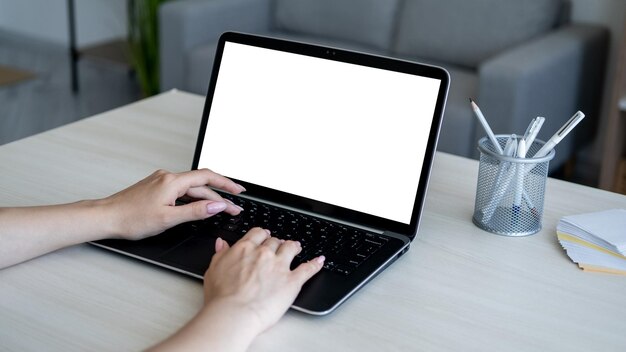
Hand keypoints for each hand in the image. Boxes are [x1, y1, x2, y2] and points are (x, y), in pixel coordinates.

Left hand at [104, 169, 244, 239]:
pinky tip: (197, 206)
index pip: (207, 178)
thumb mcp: (168, 218)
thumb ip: (196, 211)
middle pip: (201, 184)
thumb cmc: (130, 219)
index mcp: (172, 181)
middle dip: (219, 196)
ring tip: (220, 208)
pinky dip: (193, 198)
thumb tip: (217, 205)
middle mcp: (167, 177)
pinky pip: (181, 190)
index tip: (239, 191)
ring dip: (207, 197)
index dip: (226, 184)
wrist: (105, 217)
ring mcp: (161, 181)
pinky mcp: (156, 188)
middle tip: (233, 208)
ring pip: (191, 188)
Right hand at [204, 228, 324, 331]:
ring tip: (296, 247)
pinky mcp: (292, 281)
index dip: (262, 234)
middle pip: (274, 241)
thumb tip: (222, 244)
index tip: (263, 236)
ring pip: (291, 248)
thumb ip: (221, 254)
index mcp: (244, 249)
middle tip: (278, 246)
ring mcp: (279, 266)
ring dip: (294, 247)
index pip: (257, 234)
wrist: (234, 313)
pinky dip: (315, 264)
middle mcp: (263, 254)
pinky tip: (319, 261)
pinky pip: (308, 269)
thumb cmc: (221, 297)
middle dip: (277, 243)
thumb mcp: (213, 270)